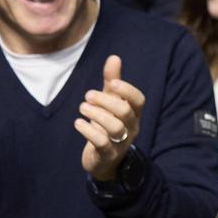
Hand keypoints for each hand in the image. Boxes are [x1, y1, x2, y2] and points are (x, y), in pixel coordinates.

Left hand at [76, 56, 145, 181]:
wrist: (103, 160)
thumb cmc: (107, 125)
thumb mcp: (110, 102)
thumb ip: (112, 81)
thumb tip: (114, 57)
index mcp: (134, 114)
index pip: (139, 100)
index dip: (127, 91)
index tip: (112, 83)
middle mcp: (131, 128)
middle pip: (125, 112)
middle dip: (104, 101)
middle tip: (87, 96)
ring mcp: (121, 143)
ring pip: (114, 127)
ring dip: (96, 114)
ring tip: (82, 108)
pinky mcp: (107, 154)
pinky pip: (101, 142)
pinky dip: (88, 130)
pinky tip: (78, 123)